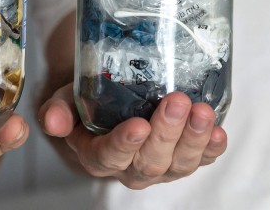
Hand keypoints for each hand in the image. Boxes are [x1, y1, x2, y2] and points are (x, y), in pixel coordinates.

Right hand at [38, 83, 226, 189]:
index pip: (109, 156)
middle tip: (176, 102)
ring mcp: (161, 166)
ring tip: (201, 111)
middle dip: (166, 133)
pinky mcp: (184, 158)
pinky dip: (212, 147)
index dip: (124, 144)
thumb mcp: (66, 101)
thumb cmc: (88, 103)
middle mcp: (131, 168)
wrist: (111, 103)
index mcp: (98, 156)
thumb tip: (52, 120)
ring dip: (193, 138)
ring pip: (179, 163)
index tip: (138, 126)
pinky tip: (218, 130)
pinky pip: (202, 159)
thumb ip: (59, 111)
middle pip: (150, 160)